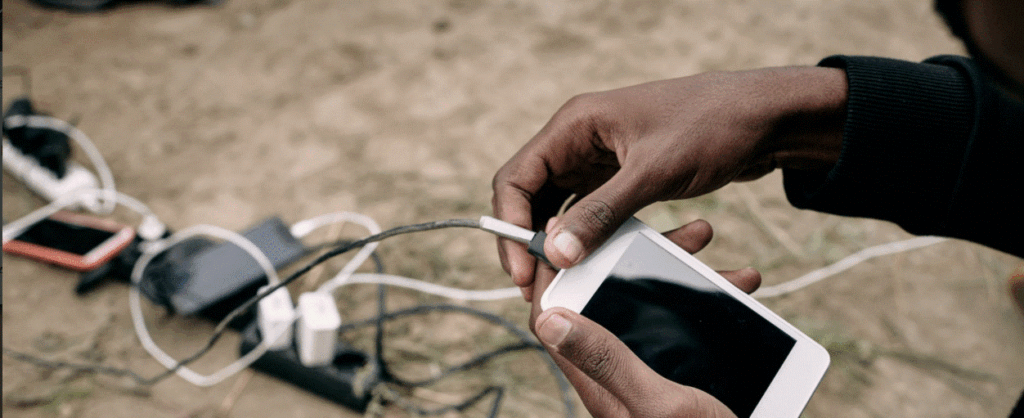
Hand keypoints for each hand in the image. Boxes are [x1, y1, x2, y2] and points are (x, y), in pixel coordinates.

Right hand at [493, 67, 845, 291]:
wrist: (767, 116)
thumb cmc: (713, 126)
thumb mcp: (655, 172)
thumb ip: (602, 213)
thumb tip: (555, 254)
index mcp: (576, 124)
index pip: (517, 177)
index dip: (510, 225)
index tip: (522, 269)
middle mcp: (580, 139)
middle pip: (531, 195)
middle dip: (527, 239)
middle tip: (533, 286)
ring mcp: (600, 157)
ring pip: (558, 206)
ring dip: (555, 241)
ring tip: (557, 281)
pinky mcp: (621, 174)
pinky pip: (588, 209)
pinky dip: (585, 236)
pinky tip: (589, 263)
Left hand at [528, 219, 760, 417]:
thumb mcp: (655, 402)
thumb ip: (606, 359)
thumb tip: (550, 319)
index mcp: (596, 377)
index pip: (552, 314)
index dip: (551, 271)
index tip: (566, 227)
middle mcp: (615, 371)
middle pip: (605, 299)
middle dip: (633, 257)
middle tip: (668, 228)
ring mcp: (646, 372)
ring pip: (649, 307)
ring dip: (680, 275)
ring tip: (712, 247)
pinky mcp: (674, 376)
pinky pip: (680, 326)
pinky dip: (705, 303)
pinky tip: (735, 288)